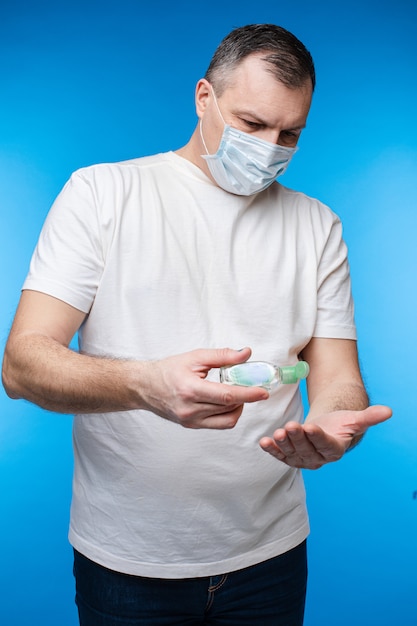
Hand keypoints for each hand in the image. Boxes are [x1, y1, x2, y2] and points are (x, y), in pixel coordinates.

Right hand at [140, 347, 268, 428]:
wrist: (145, 386)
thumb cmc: (168, 370)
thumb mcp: (195, 357)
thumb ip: (222, 356)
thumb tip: (246, 354)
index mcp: (190, 390)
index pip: (227, 396)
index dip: (248, 394)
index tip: (263, 392)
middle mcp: (190, 409)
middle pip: (230, 407)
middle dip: (245, 396)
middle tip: (250, 384)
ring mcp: (191, 421)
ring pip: (227, 419)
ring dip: (238, 406)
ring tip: (236, 393)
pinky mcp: (191, 426)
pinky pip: (219, 424)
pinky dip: (228, 413)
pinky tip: (227, 401)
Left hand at [259, 405, 391, 468]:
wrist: (327, 428)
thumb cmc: (340, 423)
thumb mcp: (353, 419)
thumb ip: (368, 417)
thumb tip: (388, 411)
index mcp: (334, 449)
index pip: (325, 444)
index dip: (317, 437)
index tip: (311, 427)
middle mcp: (318, 458)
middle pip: (306, 448)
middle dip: (297, 438)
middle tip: (290, 427)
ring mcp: (303, 459)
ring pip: (292, 452)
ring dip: (283, 444)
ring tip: (276, 433)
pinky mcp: (290, 456)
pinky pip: (280, 455)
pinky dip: (271, 450)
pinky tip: (263, 442)